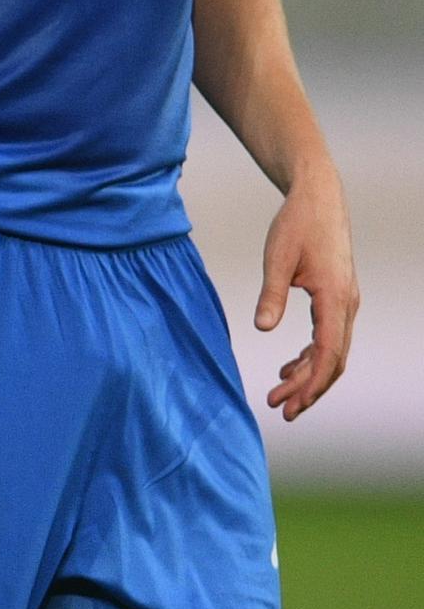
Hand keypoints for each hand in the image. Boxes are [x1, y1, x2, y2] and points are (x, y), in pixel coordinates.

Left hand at [257, 164, 356, 419]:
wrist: (318, 198)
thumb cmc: (297, 224)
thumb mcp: (277, 258)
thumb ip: (271, 295)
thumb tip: (262, 329)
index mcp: (336, 299)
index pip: (328, 353)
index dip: (311, 383)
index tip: (291, 404)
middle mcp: (347, 306)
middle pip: (333, 360)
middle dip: (308, 388)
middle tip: (280, 409)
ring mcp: (345, 303)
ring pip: (331, 352)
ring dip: (308, 375)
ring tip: (279, 394)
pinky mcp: (336, 299)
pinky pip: (327, 337)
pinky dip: (309, 356)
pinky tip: (288, 367)